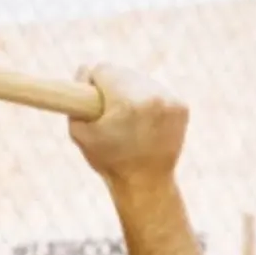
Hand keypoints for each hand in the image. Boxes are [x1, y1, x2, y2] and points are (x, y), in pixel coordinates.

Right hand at [69, 64, 188, 187]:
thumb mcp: (79, 132)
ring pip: (141, 81)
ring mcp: (169, 101)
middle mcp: (151, 95)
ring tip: (127, 120)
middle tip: (108, 113)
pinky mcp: (181, 107)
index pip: (102, 70)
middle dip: (113, 88)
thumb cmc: (108, 160)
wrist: (145, 184)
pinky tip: (143, 123)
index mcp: (125, 100)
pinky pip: (158, 93)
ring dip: (132, 94)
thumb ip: (74, 101)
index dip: (91, 84)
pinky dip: (149, 104)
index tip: (91, 100)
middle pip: (123, 73)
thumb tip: (84, 70)